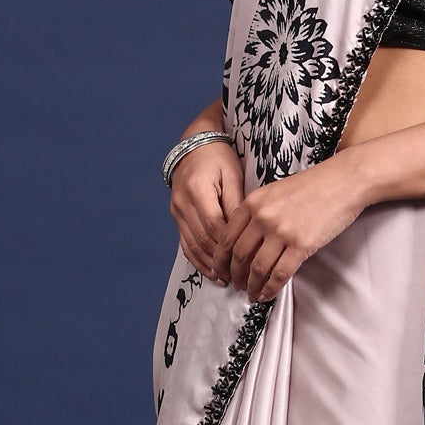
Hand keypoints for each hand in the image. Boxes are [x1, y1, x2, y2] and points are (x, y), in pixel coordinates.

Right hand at [169, 138, 244, 281]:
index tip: (247, 259)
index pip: (214, 225)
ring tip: (228, 279)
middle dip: (222, 261)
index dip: (230, 245)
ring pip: (192, 246)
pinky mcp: (177, 217)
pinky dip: (198, 260)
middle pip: (202, 240)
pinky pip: (185, 244)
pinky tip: (212, 271)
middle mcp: (182, 203)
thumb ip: (236, 204)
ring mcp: (176, 211)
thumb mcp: (233, 175)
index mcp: (197, 189)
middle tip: (241, 276)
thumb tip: (243, 232)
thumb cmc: (219, 157)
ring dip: (210, 265)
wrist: (195, 145)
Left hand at [210, 158, 364, 301]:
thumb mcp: (275, 191)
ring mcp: (281, 232)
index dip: (221, 259)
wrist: (344, 181)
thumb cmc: (313, 186)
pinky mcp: (301, 245)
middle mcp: (263, 217)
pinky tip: (267, 294)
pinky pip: (280, 274)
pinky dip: (270, 289)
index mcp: (253, 203)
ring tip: (251, 294)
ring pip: (257, 269)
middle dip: (234, 275)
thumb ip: (257, 211)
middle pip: (239, 255)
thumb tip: (246, 239)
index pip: (227, 237)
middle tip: (235, 285)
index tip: (221, 270)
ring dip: (252, 286)